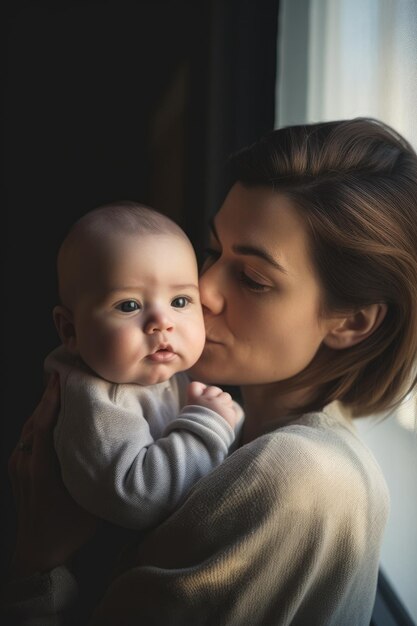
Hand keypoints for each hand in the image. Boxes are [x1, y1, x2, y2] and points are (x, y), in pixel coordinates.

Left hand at [8, 374, 97, 578]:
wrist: (38, 554)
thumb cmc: (68, 529)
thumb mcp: (91, 500)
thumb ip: (100, 473)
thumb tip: (122, 449)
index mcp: (40, 466)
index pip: (43, 422)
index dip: (52, 397)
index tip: (61, 375)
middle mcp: (25, 461)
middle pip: (34, 419)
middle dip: (48, 396)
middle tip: (66, 374)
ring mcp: (18, 465)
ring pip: (29, 427)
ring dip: (43, 408)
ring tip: (61, 390)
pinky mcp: (17, 470)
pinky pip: (27, 438)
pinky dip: (39, 422)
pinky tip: (52, 417)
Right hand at [187, 381, 239, 428]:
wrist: (201, 446)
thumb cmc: (192, 432)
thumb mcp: (187, 415)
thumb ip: (196, 403)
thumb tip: (204, 389)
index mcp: (193, 399)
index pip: (195, 385)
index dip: (200, 389)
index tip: (201, 396)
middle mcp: (206, 399)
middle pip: (214, 389)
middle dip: (215, 396)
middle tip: (212, 409)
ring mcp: (218, 405)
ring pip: (226, 396)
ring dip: (224, 403)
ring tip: (219, 416)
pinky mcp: (229, 413)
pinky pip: (231, 408)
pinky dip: (229, 414)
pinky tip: (223, 422)